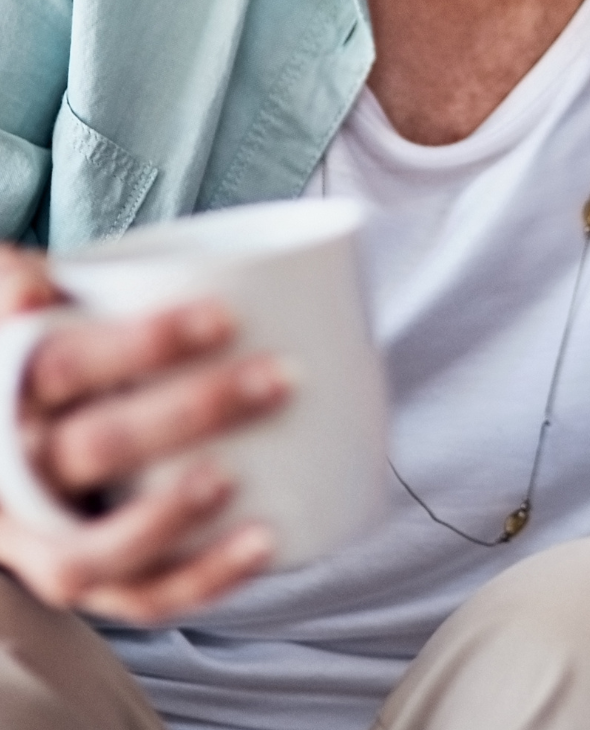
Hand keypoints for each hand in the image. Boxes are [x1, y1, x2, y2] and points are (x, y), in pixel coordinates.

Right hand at [0, 245, 291, 621]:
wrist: (6, 432)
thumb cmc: (33, 347)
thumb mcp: (12, 293)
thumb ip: (17, 278)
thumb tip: (33, 297)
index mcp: (5, 396)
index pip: (64, 368)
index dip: (141, 345)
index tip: (225, 316)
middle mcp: (13, 476)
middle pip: (94, 450)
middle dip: (191, 413)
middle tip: (276, 376)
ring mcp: (41, 538)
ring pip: (96, 548)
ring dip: (173, 516)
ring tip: (238, 477)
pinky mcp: (83, 578)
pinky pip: (134, 599)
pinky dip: (200, 581)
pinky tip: (263, 543)